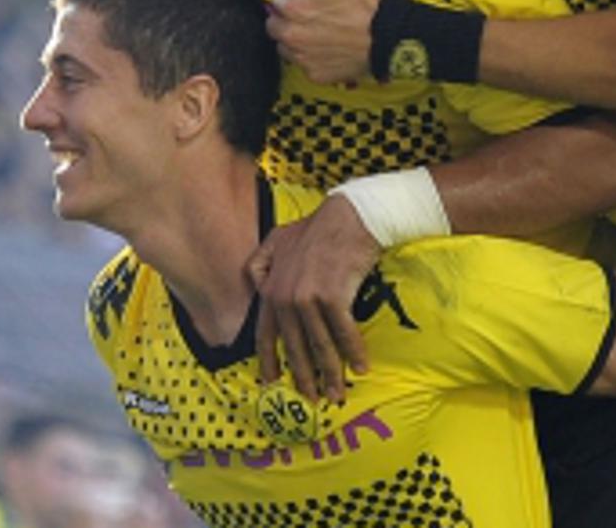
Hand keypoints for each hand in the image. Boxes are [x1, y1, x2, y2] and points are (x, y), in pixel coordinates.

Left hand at [247, 194, 380, 402]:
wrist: (350, 216)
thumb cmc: (318, 227)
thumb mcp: (277, 239)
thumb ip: (260, 263)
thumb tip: (254, 286)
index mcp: (270, 288)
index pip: (265, 334)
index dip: (269, 360)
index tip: (272, 382)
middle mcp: (285, 296)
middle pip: (294, 347)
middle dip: (304, 377)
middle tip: (312, 398)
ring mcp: (307, 298)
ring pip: (319, 346)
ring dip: (331, 373)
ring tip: (336, 393)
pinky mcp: (333, 297)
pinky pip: (344, 334)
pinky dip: (353, 353)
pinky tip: (361, 367)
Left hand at [266, 0, 383, 83]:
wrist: (392, 36)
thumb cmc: (368, 1)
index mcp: (295, 8)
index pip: (276, 0)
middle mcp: (293, 35)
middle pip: (274, 27)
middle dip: (285, 19)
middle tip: (305, 15)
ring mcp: (304, 58)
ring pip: (286, 48)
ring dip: (295, 40)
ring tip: (316, 33)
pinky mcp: (317, 74)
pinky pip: (305, 65)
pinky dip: (312, 58)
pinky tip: (328, 49)